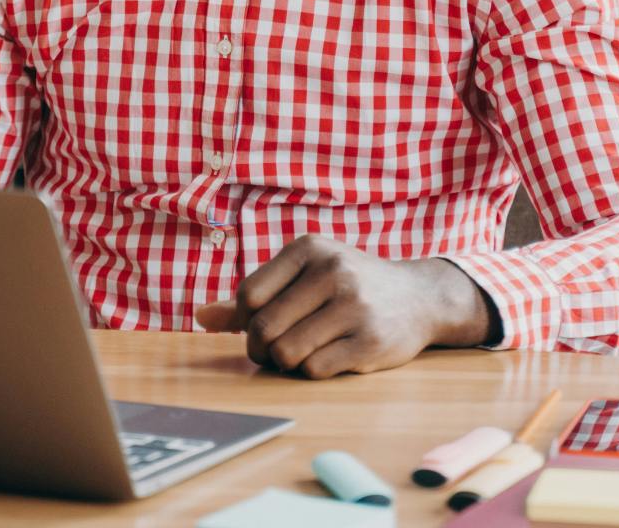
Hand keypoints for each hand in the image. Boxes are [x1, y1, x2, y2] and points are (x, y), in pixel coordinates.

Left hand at [195, 235, 497, 377]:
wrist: (418, 297)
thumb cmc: (346, 285)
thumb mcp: (303, 275)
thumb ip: (254, 296)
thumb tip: (200, 316)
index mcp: (308, 248)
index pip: (249, 295)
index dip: (244, 321)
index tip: (258, 327)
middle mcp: (331, 271)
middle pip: (264, 327)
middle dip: (261, 348)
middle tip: (274, 350)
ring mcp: (353, 305)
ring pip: (287, 352)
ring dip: (287, 362)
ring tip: (301, 352)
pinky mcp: (371, 341)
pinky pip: (315, 370)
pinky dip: (312, 371)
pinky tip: (328, 357)